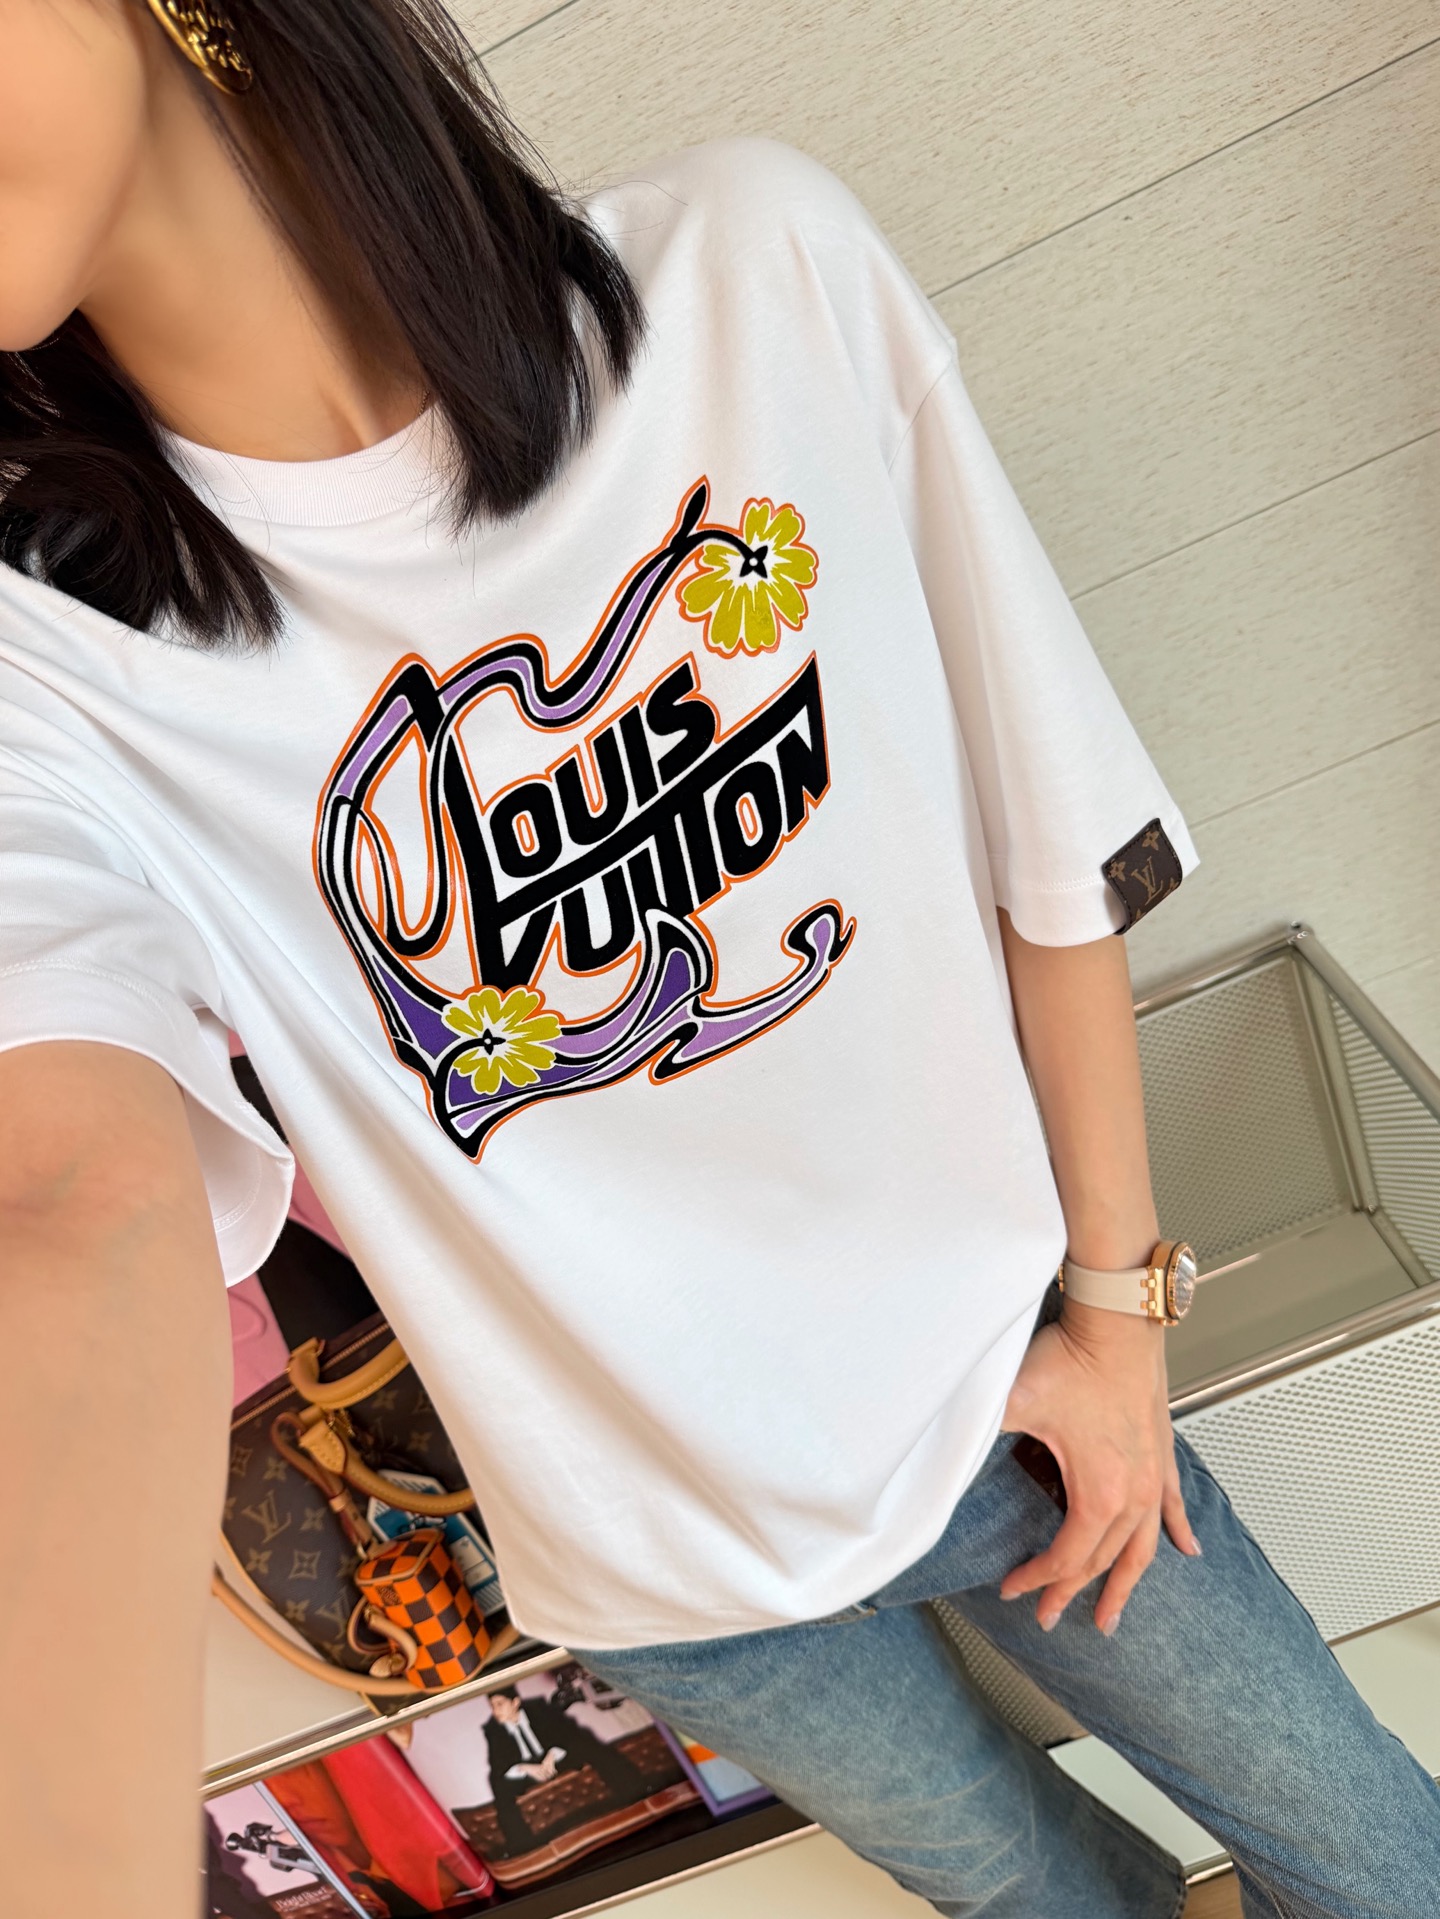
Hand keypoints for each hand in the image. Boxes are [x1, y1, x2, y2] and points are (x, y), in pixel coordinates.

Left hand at [998, 1300, 1200, 1633]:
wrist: (1117, 1320)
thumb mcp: (1013, 1401)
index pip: (1068, 1556)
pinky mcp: (1161, 1452)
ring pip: (1144, 1547)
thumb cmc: (1075, 1358)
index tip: (1013, 1589)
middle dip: (1074, 1592)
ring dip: (1127, 1583)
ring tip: (1113, 1614)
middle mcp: (1133, 1493)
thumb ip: (977, 1432)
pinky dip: (1178, 1529)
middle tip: (1052, 1616)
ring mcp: (1152, 1474)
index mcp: (1099, 1493)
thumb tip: (943, 1449)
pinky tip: (1187, 1549)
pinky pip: (1174, 1504)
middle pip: (1103, 1560)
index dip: (1038, 1579)